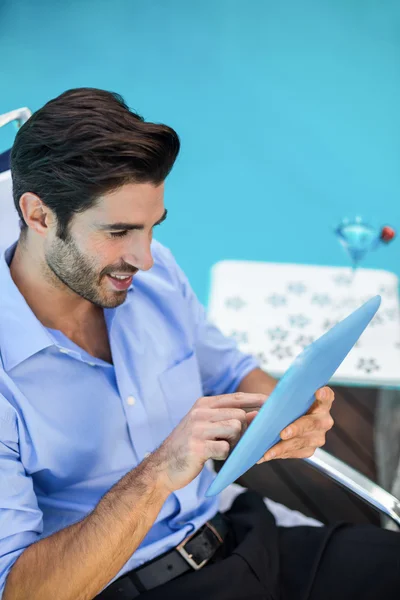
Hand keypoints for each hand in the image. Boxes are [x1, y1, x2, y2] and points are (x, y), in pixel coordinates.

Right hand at [150, 392, 266, 493]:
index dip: (256, 399)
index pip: (236, 398)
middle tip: (230, 441)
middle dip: (242, 431)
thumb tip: (258, 414)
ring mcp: (198, 429)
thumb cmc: (188, 446)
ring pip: (235, 429)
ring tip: (217, 447)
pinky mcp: (198, 446)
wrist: (161, 467)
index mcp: (203, 404)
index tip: (272, 402)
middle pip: (240, 415)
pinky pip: (225, 449)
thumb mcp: (205, 426)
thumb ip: (228, 418)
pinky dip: (223, 455)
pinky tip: (211, 456)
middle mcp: (200, 413)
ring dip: (232, 443)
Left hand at [256, 386, 334, 463]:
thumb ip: (286, 398)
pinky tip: (268, 455)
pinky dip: (281, 453)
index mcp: (321, 404)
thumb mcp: (289, 399)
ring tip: (268, 451)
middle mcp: (324, 421)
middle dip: (296, 429)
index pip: (327, 397)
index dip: (324, 395)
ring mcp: (319, 437)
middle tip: (282, 434)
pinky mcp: (310, 449)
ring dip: (283, 447)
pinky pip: (296, 453)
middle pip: (312, 423)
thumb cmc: (288, 405)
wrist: (288, 420)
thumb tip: (270, 404)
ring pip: (302, 442)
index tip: (319, 392)